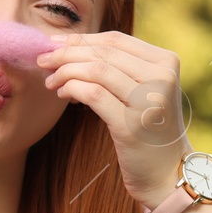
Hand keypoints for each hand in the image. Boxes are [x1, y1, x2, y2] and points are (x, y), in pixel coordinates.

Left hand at [36, 30, 190, 207]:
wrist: (167, 173)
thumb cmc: (150, 130)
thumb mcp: (146, 91)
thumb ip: (123, 67)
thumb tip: (73, 45)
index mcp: (166, 62)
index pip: (115, 39)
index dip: (80, 39)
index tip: (54, 43)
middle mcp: (161, 77)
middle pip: (103, 52)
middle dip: (66, 53)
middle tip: (43, 61)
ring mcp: (148, 101)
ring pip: (96, 70)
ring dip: (65, 72)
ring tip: (51, 81)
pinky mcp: (131, 124)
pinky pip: (93, 94)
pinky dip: (72, 89)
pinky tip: (63, 94)